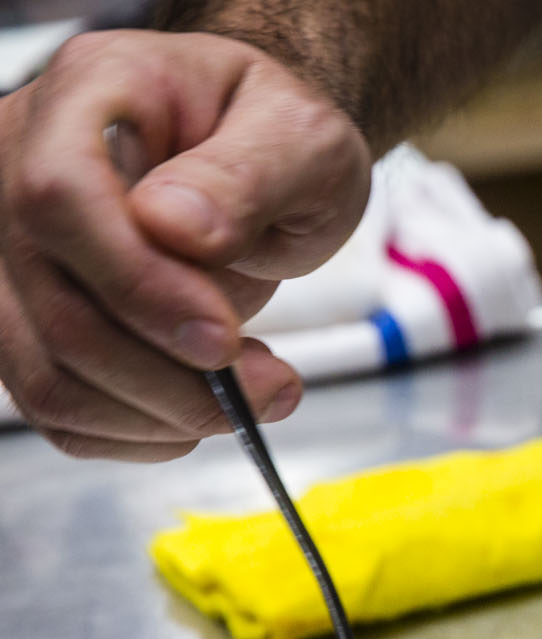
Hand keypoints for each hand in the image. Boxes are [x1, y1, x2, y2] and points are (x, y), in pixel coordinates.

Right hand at [0, 30, 369, 459]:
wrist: (255, 154)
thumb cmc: (274, 137)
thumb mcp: (300, 137)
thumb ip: (247, 175)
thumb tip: (175, 226)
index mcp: (86, 92)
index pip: (60, 196)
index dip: (137, 284)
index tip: (223, 337)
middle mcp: (16, 162)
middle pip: (55, 305)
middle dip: (172, 376)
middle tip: (274, 386)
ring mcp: (9, 245)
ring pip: (46, 373)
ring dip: (162, 415)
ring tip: (256, 393)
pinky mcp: (26, 315)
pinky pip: (55, 406)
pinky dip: (136, 432)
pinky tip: (200, 408)